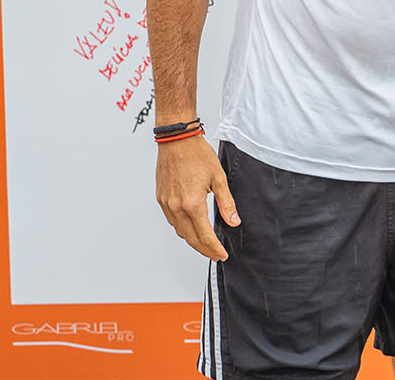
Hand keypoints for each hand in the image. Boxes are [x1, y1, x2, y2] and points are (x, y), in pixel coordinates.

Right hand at [156, 136, 239, 260]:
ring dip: (192, 240)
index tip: (222, 254)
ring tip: (206, 244)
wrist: (177, 140)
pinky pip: (172, 220)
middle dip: (204, 249)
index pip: (204, 235)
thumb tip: (233, 221)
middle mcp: (176, 207)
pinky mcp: (161, 198)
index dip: (214, 248)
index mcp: (192, 204)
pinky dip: (182, 228)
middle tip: (216, 254)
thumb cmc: (197, 154)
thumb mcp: (218, 178)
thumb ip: (226, 203)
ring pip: (179, 231)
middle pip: (190, 238)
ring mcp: (166, 204)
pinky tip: (191, 227)